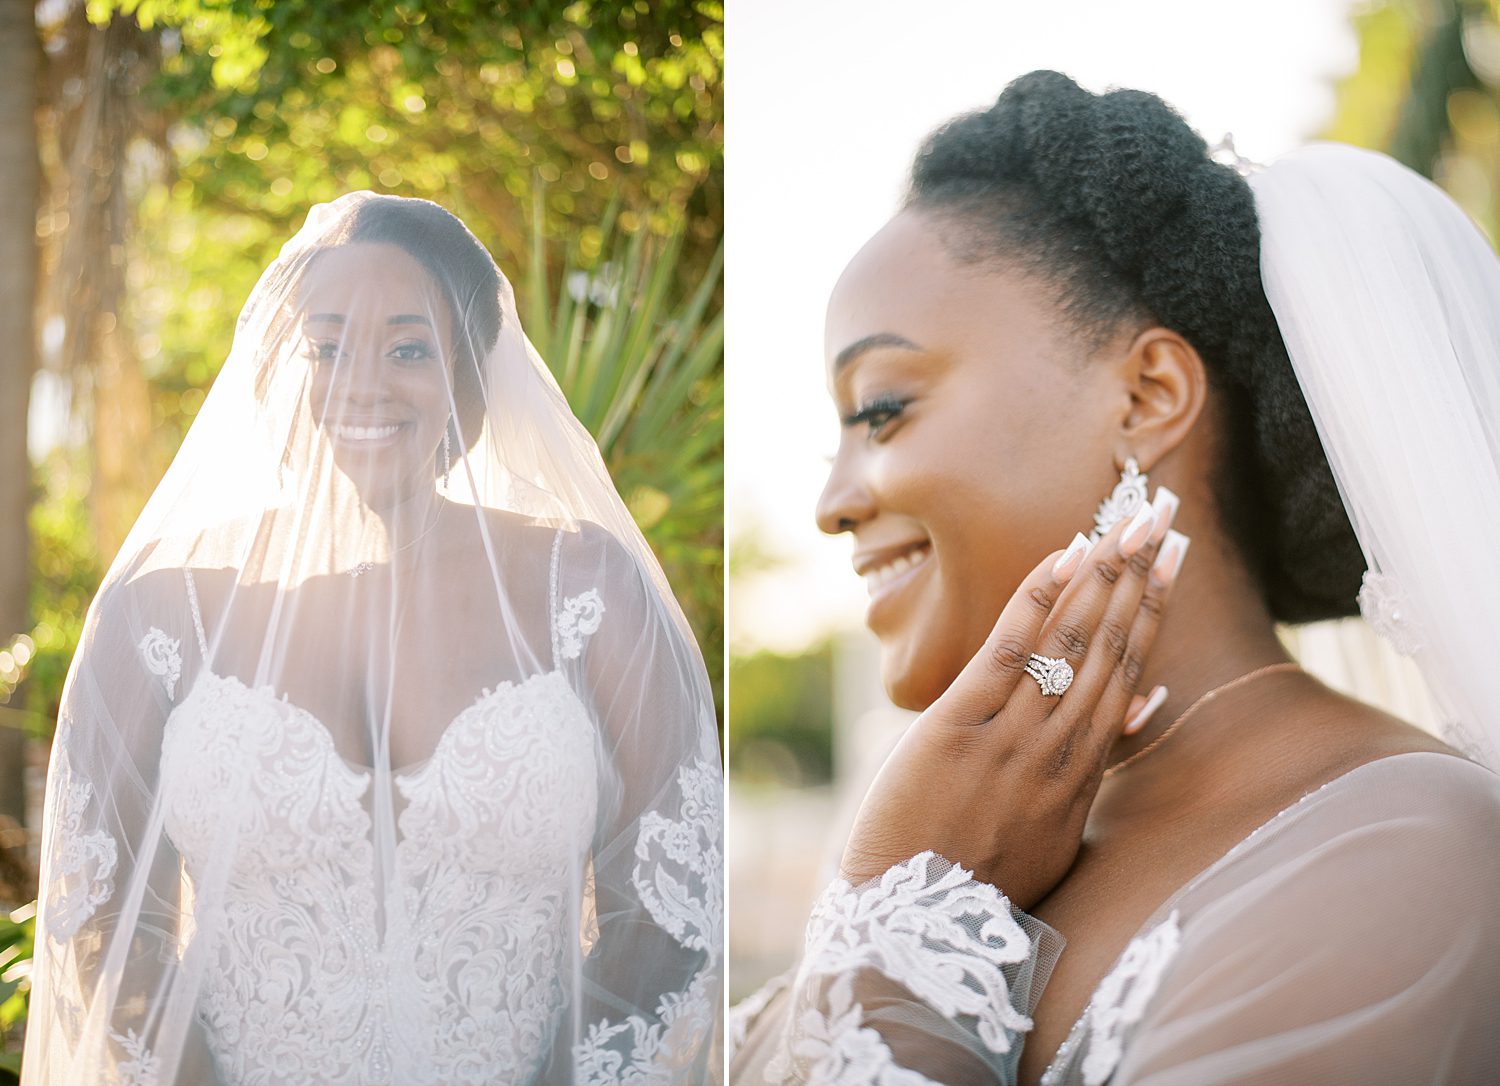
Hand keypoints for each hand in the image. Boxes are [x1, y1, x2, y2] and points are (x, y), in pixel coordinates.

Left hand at [839, 488, 1188, 909]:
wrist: (918, 927)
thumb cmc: (978, 879)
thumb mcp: (1058, 833)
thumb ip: (1097, 770)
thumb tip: (1146, 708)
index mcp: (1083, 773)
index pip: (1130, 674)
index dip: (1153, 612)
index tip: (1173, 561)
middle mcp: (1060, 750)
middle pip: (1111, 649)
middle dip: (1139, 577)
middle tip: (1164, 514)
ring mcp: (1013, 739)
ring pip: (1071, 645)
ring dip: (1101, 576)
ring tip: (1127, 521)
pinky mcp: (960, 728)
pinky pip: (1009, 653)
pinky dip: (1038, 602)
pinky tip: (1062, 557)